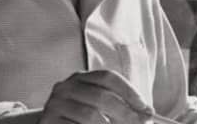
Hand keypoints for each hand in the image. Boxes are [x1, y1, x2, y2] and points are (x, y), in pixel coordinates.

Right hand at [38, 70, 154, 123]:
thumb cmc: (82, 116)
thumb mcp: (100, 106)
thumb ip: (121, 106)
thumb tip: (148, 114)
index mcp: (81, 77)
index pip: (108, 77)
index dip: (129, 92)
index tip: (145, 108)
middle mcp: (65, 86)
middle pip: (101, 96)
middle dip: (125, 113)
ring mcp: (55, 104)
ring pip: (90, 115)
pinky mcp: (48, 121)